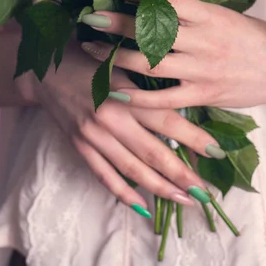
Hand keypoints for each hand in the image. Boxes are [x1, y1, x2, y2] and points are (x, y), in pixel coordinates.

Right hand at [24, 42, 223, 213]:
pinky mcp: (79, 146)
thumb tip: (187, 95)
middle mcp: (111, 117)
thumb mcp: (123, 61)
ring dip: (159, 188)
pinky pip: (103, 175)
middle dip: (182, 175)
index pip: (167, 120)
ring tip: (183, 201)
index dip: (194, 138)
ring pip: (131, 169)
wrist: (47, 69)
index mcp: (126, 92)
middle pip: (153, 152)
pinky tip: (142, 206)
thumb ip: (150, 80)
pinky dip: (123, 192)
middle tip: (206, 193)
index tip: (218, 151)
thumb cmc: (92, 58)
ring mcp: (93, 135)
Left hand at [82, 0, 265, 109]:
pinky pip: (164, 98)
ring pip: (152, 62)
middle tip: (90, 17)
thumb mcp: (228, 15)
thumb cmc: (254, 38)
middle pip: (153, 30)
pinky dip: (137, 96)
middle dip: (117, 23)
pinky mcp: (205, 95)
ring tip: (92, 49)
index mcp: (212, 15)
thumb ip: (194, 11)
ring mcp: (204, 70)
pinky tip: (114, 90)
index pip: (170, 0)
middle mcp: (205, 41)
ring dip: (117, 56)